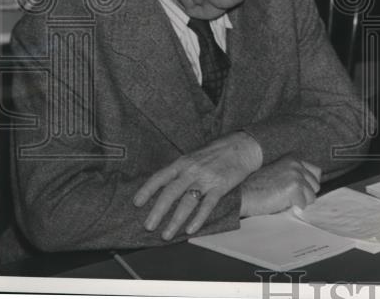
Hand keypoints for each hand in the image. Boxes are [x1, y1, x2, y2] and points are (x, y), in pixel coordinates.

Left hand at [133, 131, 262, 239]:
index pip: (160, 177)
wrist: (243, 145)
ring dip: (175, 220)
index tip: (136, 203)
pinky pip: (207, 205)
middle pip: (170, 192)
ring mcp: (207, 178)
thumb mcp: (195, 156)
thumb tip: (164, 187)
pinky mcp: (221, 186)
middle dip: (157, 211)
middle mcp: (192, 170)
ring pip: (187, 202)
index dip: (147, 190)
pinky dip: (198, 218)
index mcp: (183, 162)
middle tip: (148, 227)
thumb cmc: (217, 151)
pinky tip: (190, 229)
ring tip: (166, 235)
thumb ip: (181, 170)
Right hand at [240, 157, 321, 217]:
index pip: (316, 172)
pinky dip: (292, 208)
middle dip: (305, 195)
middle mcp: (296, 165)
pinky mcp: (294, 188)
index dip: (308, 185)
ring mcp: (296, 176)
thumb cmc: (258, 187)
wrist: (244, 194)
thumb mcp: (279, 174)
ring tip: (283, 200)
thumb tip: (309, 189)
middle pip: (316, 185)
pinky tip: (279, 203)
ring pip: (311, 196)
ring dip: (299, 202)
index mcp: (293, 160)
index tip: (300, 191)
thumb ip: (294, 175)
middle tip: (289, 198)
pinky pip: (302, 205)